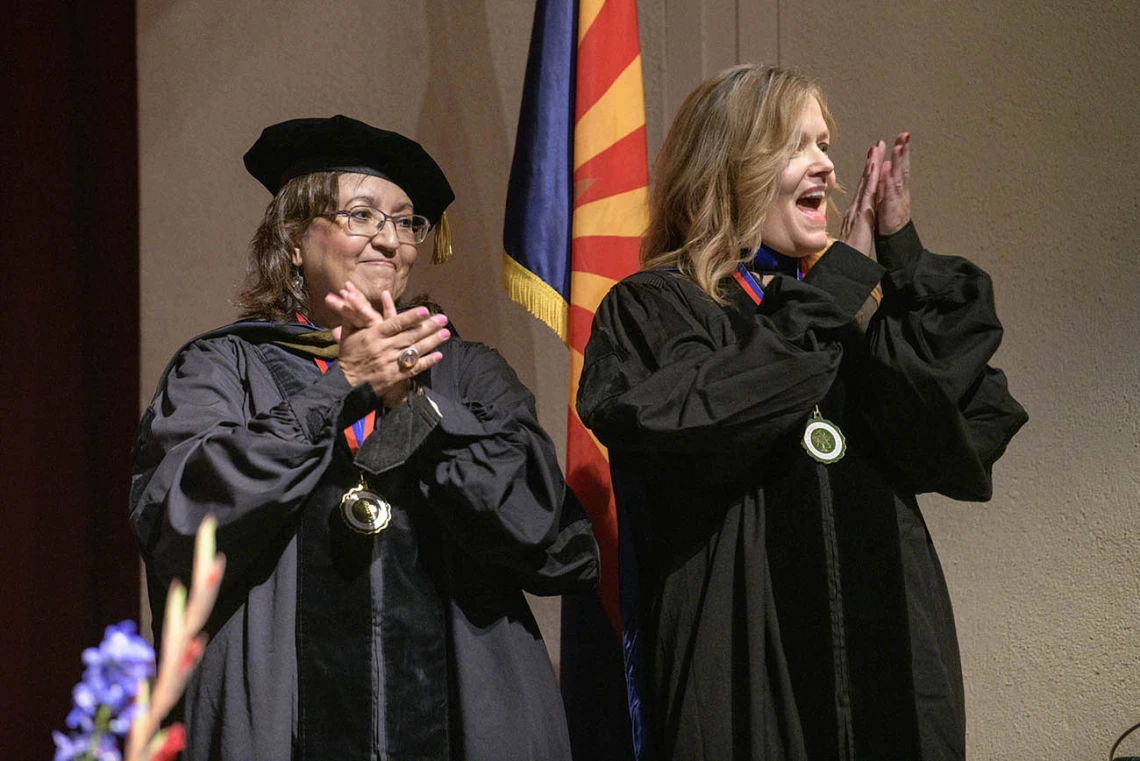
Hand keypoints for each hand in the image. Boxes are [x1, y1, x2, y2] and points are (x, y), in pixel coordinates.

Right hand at [325, 282, 449, 407]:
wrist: (345, 384)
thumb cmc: (348, 357)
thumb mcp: (347, 334)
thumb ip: (353, 316)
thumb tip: (349, 297)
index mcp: (373, 335)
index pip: (395, 323)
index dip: (411, 317)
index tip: (425, 310)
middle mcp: (384, 348)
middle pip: (410, 335)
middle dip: (428, 327)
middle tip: (443, 318)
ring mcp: (390, 363)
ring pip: (414, 350)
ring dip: (432, 342)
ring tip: (446, 333)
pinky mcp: (395, 376)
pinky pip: (413, 368)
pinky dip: (427, 362)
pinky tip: (439, 355)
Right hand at [839, 140, 884, 256]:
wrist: (845, 266)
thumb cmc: (849, 256)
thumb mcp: (852, 239)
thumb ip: (853, 228)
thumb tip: (852, 224)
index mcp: (855, 215)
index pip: (863, 191)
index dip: (868, 175)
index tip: (873, 160)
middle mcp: (854, 209)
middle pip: (864, 183)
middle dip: (870, 164)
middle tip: (876, 145)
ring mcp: (857, 210)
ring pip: (866, 184)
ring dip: (872, 165)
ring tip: (877, 148)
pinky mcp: (861, 215)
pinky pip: (868, 194)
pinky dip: (871, 179)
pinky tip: (875, 167)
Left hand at [875, 132, 910, 235]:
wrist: (889, 241)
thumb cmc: (886, 222)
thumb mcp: (883, 201)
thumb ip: (884, 186)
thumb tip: (882, 172)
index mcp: (894, 189)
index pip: (897, 168)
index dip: (899, 152)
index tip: (901, 137)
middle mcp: (898, 193)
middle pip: (901, 169)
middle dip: (902, 151)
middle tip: (904, 134)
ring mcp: (896, 200)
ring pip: (897, 178)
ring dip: (899, 162)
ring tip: (899, 147)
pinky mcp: (891, 210)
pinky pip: (890, 194)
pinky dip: (889, 182)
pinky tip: (888, 171)